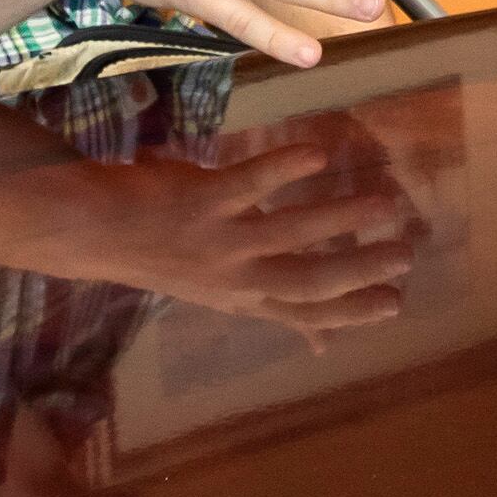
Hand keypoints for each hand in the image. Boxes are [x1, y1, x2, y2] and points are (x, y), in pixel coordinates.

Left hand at [0, 135, 422, 328]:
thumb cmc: (161, 253)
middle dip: (362, 270)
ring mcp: (218, 241)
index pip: (307, 311)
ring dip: (342, 217)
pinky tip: (318, 153)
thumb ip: (275, 308)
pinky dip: (284, 168)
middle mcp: (234, 278)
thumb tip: (325, 344)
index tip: (398, 302)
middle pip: (309, 281)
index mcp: (242, 298)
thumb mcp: (220, 292)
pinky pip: (249, 184)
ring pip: (290, 234)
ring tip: (386, 201)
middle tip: (407, 254)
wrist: (88, 230)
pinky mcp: (199, 202)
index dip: (353, 311)